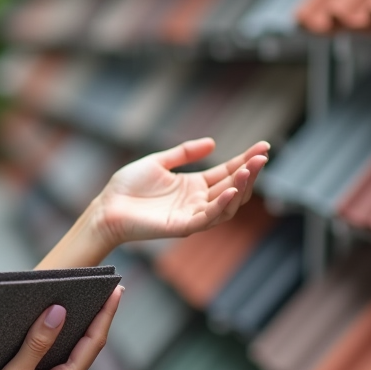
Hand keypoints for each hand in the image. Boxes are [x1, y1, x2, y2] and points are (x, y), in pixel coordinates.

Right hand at [0, 286, 123, 369]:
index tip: (117, 290)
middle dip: (91, 322)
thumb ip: (37, 343)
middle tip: (98, 294)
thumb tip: (58, 312)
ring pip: (73, 363)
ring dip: (74, 340)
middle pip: (86, 351)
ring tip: (74, 314)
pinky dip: (61, 357)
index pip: (94, 342)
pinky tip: (51, 346)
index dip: (106, 314)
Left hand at [92, 138, 268, 247]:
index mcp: (193, 186)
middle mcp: (197, 201)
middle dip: (249, 173)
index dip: (245, 161)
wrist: (106, 206)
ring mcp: (191, 215)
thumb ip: (184, 153)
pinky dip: (221, 205)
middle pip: (232, 188)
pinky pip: (207, 218)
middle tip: (262, 157)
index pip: (226, 172)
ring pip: (226, 205)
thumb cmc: (128, 187)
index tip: (263, 147)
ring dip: (240, 187)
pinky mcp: (181, 226)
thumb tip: (213, 143)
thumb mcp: (158, 162)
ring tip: (248, 169)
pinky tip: (231, 190)